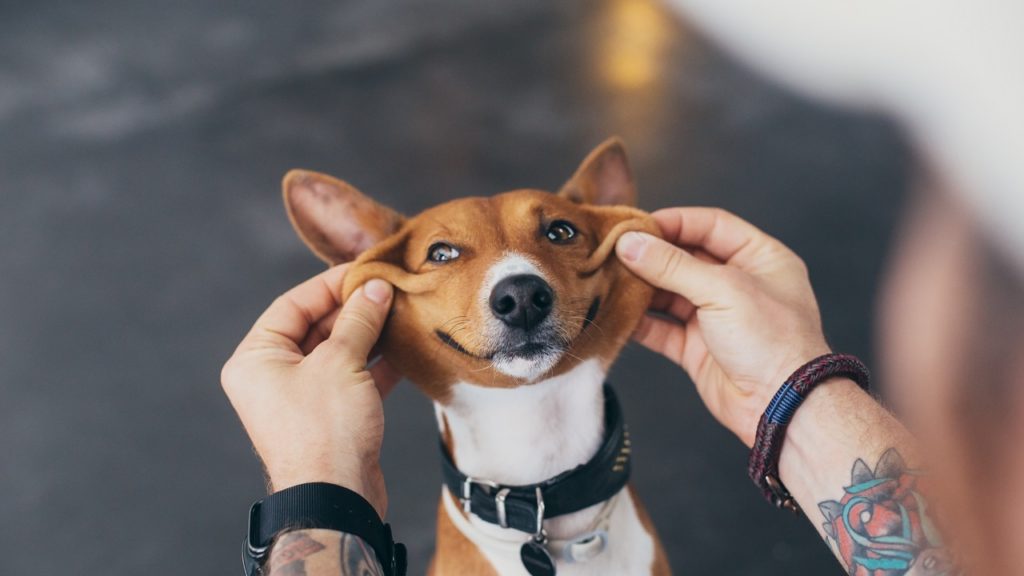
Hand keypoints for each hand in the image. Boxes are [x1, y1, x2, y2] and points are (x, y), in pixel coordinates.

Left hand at [221, 265, 399, 515]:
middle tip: (390, 290)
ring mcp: (301, 397)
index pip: (293, 304)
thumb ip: (359, 320)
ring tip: (401, 313)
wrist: (336, 497)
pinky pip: (352, 377)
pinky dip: (377, 363)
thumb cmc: (324, 432)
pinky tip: (405, 348)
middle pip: (316, 326)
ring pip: (338, 352)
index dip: (331, 284)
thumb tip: (374, 290)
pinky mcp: (330, 415)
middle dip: (355, 309)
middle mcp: (272, 376)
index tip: (366, 271)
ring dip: (370, 334)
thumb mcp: (341, 362)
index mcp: (257, 358)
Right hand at [616, 208, 829, 446]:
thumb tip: (631, 244)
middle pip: (686, 258)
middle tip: (616, 251)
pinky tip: (617, 313)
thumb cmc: (773, 342)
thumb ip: (672, 265)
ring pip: (670, 293)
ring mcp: (717, 317)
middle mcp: (738, 284)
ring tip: (610, 280)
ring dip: (641, 288)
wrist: (782, 406)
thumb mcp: (723, 289)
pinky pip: (662, 328)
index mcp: (760, 258)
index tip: (638, 224)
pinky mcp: (698, 348)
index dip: (675, 222)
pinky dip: (640, 322)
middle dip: (651, 255)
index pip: (712, 226)